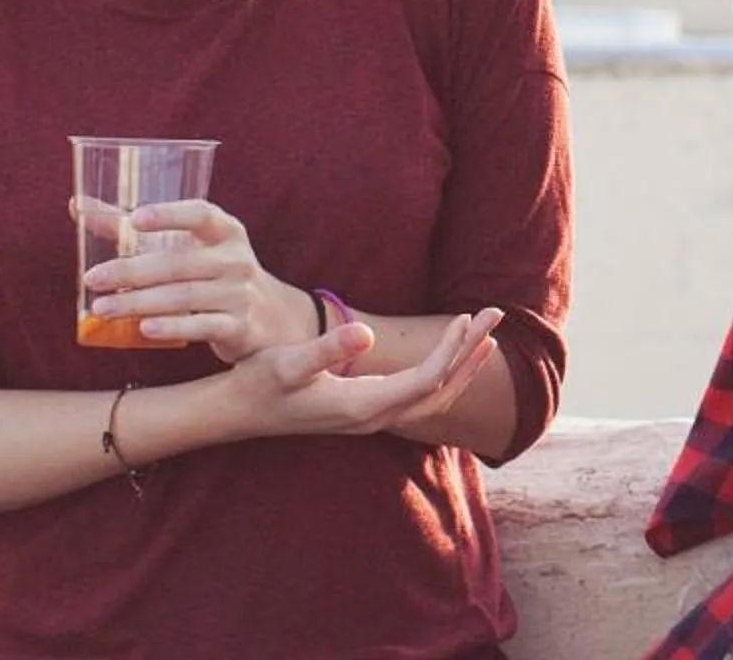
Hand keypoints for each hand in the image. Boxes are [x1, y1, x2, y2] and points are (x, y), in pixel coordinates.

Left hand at [75, 196, 312, 364]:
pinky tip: (144, 330)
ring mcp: (239, 294)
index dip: (169, 215)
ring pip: (185, 295)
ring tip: (103, 308)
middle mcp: (236, 259)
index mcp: (225, 231)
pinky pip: (203, 326)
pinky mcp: (239, 327)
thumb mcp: (187, 247)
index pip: (201, 214)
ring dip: (140, 302)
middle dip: (133, 271)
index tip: (135, 218)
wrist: (269, 318)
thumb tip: (77, 204)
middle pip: (180, 262)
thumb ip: (132, 229)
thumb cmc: (212, 273)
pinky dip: (174, 327)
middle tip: (93, 279)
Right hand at [223, 309, 505, 442]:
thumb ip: (326, 349)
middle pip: (440, 390)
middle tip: (495, 314)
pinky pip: (418, 397)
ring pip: (432, 397)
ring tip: (486, 334)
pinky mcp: (364, 411)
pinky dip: (442, 375)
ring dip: (462, 365)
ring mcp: (370, 418)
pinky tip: (450, 356)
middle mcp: (374, 418)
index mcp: (362, 407)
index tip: (467, 316)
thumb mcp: (287, 364)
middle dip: (471, 354)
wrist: (237, 412)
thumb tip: (366, 334)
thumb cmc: (258, 383)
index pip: (426, 380)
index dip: (451, 349)